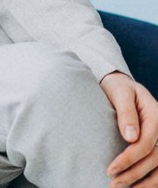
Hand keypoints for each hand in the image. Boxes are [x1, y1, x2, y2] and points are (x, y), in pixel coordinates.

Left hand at [101, 71, 157, 187]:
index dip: (129, 159)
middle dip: (133, 174)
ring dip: (144, 183)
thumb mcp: (121, 93)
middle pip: (153, 160)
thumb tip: (130, 137)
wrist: (122, 86)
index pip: (145, 144)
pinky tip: (137, 187)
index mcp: (157, 116)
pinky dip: (152, 181)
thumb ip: (126, 113)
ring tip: (122, 187)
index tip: (111, 169)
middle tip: (113, 183)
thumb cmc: (119, 88)